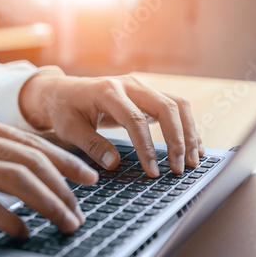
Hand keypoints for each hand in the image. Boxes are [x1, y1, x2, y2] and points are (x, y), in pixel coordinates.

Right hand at [0, 109, 97, 236]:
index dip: (65, 160)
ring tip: (64, 222)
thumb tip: (16, 167)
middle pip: (32, 160)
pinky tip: (21, 230)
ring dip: (48, 203)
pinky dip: (9, 219)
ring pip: (17, 180)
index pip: (31, 141)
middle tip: (81, 208)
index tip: (86, 177)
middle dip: (64, 186)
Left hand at [20, 69, 203, 176]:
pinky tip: (193, 147)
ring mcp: (141, 87)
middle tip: (179, 169)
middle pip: (166, 107)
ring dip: (188, 132)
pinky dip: (186, 127)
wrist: (62, 92)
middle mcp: (129, 84)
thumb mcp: (69, 129)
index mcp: (107, 91)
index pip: (134, 120)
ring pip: (176, 104)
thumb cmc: (64, 110)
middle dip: (177, 139)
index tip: (152, 171)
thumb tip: (114, 164)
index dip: (146, 147)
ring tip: (193, 161)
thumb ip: (92, 145)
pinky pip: (174, 107)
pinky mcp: (146, 94)